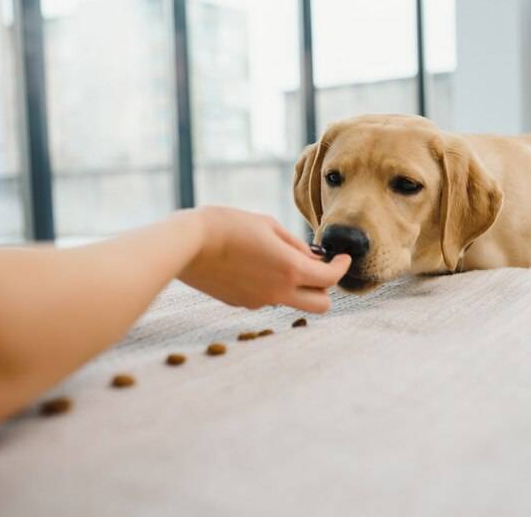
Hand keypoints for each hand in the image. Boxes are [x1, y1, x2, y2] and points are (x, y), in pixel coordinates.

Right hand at [177, 206, 350, 312]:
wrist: (188, 245)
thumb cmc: (228, 226)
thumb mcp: (268, 225)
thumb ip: (296, 244)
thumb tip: (312, 256)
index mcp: (291, 270)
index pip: (331, 279)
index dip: (342, 267)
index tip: (342, 258)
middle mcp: (279, 292)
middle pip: (320, 305)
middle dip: (325, 288)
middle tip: (318, 267)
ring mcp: (259, 301)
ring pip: (292, 301)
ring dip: (296, 285)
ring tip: (277, 259)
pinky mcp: (241, 303)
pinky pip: (267, 297)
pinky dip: (270, 285)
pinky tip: (253, 265)